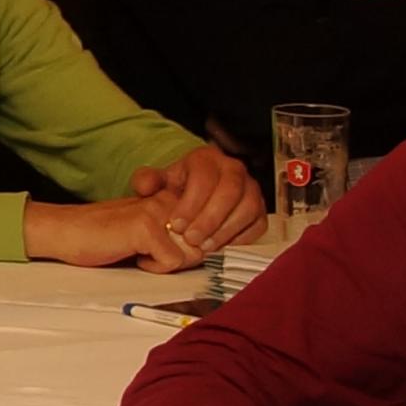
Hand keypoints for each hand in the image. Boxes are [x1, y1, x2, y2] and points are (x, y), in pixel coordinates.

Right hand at [23, 196, 203, 272]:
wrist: (65, 231)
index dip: (197, 248)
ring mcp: (157, 211)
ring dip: (170, 263)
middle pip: (205, 243)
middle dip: (185, 258)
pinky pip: (171, 262)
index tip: (175, 252)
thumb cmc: (103, 234)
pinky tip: (134, 256)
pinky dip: (154, 268)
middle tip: (155, 255)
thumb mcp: (149, 229)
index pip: (210, 228)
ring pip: (193, 253)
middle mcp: (168, 199)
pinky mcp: (145, 227)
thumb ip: (178, 233)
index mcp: (171, 196)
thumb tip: (211, 252)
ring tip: (143, 253)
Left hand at [131, 147, 262, 258]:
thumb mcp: (158, 182)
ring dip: (226, 230)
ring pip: (248, 208)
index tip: (177, 224)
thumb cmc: (177, 189)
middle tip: (191, 239)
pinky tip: (221, 247)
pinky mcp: (260, 210)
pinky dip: (241, 238)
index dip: (191, 203)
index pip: (205, 177)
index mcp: (207, 158)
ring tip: (204, 246)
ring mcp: (251, 189)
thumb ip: (147, 181)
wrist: (194, 196)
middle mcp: (233, 169)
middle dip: (210, 219)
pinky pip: (258, 224)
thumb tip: (145, 186)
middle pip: (230, 192)